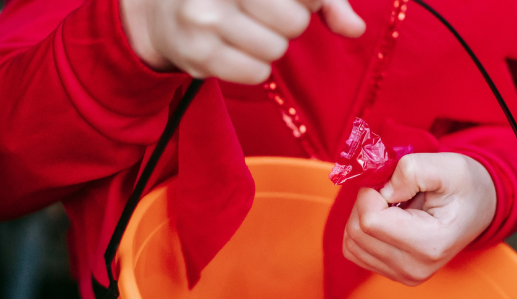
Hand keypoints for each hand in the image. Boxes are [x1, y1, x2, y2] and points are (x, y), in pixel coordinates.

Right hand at [120, 0, 364, 83]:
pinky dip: (255, 67)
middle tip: (265, 16)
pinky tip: (236, 50)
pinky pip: (257, 73)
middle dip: (289, 23)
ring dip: (271, 46)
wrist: (161, 11)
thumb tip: (355, 30)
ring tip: (246, 32)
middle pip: (293, 21)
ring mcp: (203, 17)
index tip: (292, 0)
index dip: (307, 0)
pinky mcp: (197, 54)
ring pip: (276, 49)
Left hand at [343, 153, 496, 285]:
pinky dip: (362, 230)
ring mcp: (403, 276)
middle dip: (365, 203)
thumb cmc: (466, 186)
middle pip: (357, 232)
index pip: (370, 221)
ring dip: (362, 216)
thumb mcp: (446, 165)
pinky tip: (387, 219)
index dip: (371, 192)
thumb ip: (410, 170)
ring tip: (392, 205)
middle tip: (391, 191)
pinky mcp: (393, 274)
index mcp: (429, 245)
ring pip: (351, 243)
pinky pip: (355, 251)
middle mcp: (414, 268)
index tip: (392, 183)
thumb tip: (381, 190)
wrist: (479, 207)